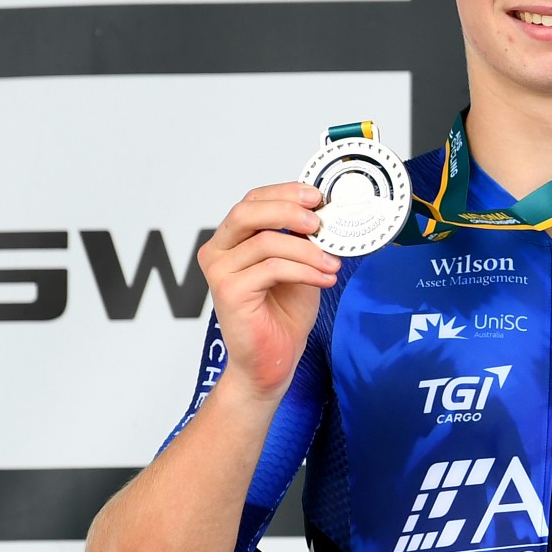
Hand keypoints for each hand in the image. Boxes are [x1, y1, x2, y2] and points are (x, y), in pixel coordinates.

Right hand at [198, 183, 338, 405]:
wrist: (272, 360)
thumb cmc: (283, 314)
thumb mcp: (300, 266)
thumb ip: (304, 240)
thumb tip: (328, 214)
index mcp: (233, 239)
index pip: (253, 200)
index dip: (284, 192)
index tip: (317, 196)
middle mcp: (218, 250)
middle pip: (247, 212)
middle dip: (288, 210)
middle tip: (320, 222)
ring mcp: (219, 270)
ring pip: (267, 242)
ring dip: (308, 251)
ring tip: (333, 265)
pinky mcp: (228, 291)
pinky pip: (272, 268)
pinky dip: (305, 271)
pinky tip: (324, 280)